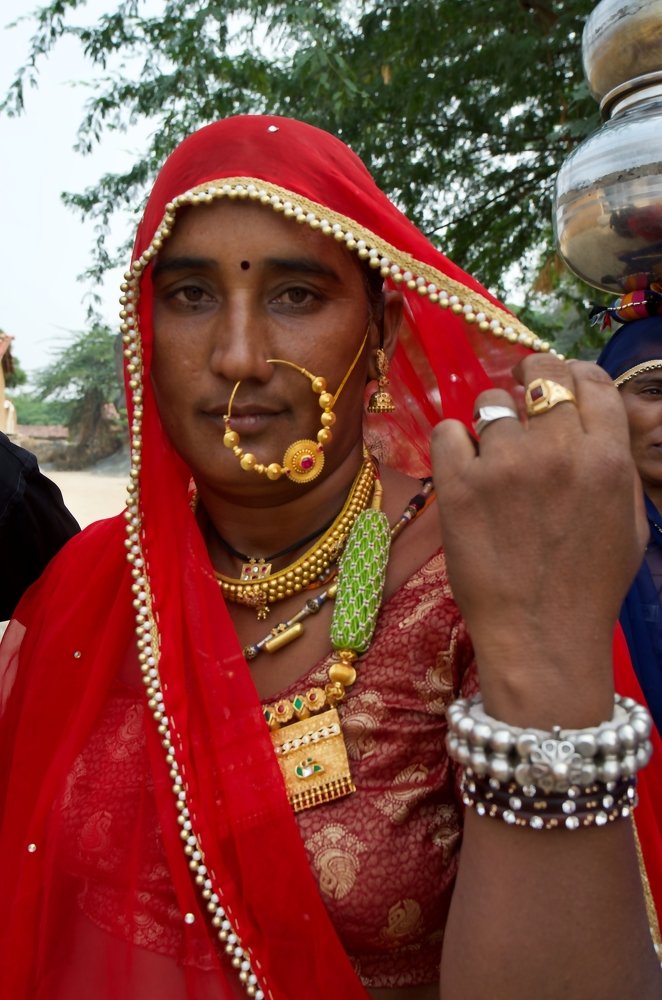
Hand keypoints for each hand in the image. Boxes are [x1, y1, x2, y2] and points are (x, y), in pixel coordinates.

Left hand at [431, 355, 646, 726]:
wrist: (540, 636)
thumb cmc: (590, 586)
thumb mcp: (629, 521)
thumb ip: (614, 461)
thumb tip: (591, 416)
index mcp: (607, 457)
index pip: (589, 378)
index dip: (570, 375)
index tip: (554, 387)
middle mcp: (558, 450)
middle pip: (539, 373)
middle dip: (528, 379)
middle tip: (517, 400)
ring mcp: (505, 464)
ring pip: (490, 402)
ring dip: (492, 424)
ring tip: (493, 460)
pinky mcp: (459, 484)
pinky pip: (448, 431)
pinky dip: (454, 445)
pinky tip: (464, 470)